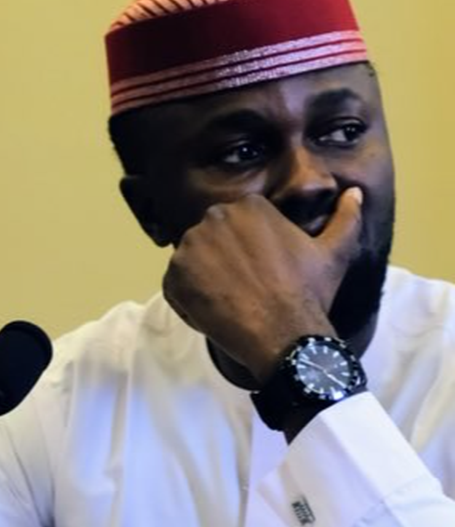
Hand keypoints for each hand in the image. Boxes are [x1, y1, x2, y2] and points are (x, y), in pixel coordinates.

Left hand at [161, 188, 363, 382]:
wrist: (283, 334)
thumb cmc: (309, 292)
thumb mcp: (334, 251)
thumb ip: (345, 217)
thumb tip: (354, 192)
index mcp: (248, 206)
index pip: (238, 226)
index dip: (249, 253)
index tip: (263, 273)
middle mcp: (212, 219)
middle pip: (213, 242)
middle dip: (225, 263)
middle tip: (247, 290)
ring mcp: (188, 248)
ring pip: (194, 263)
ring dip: (207, 281)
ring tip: (233, 303)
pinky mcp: (172, 278)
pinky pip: (177, 287)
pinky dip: (190, 301)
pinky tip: (216, 315)